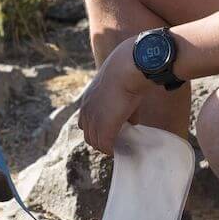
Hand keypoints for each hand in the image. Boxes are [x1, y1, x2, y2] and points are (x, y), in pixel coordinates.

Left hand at [78, 38, 155, 154]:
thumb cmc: (126, 73)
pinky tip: (119, 150)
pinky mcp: (104, 128)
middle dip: (100, 140)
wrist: (126, 69)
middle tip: (114, 143)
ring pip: (95, 142)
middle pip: (88, 135)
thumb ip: (122, 105)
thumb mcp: (120, 89)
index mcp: (88, 101)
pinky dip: (111, 150)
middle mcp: (86, 111)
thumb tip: (132, 120)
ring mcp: (93, 120)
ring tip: (118, 147)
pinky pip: (105, 146)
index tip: (110, 132)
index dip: (97, 130)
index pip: (86, 123)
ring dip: (106, 146)